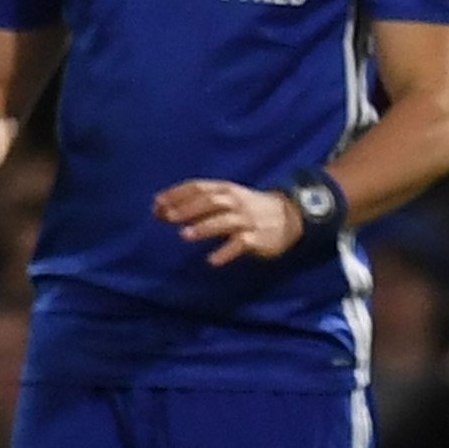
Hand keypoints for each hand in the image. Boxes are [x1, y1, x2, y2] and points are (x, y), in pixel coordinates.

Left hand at [157, 178, 306, 263]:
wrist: (291, 217)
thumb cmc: (248, 209)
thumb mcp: (228, 198)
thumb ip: (198, 203)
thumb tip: (161, 209)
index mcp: (227, 189)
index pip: (199, 187)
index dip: (177, 194)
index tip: (157, 203)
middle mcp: (237, 202)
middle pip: (211, 201)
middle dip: (188, 208)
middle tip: (167, 217)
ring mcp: (248, 220)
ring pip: (225, 220)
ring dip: (204, 227)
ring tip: (185, 235)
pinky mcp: (258, 238)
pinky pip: (241, 243)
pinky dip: (226, 251)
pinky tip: (213, 260)